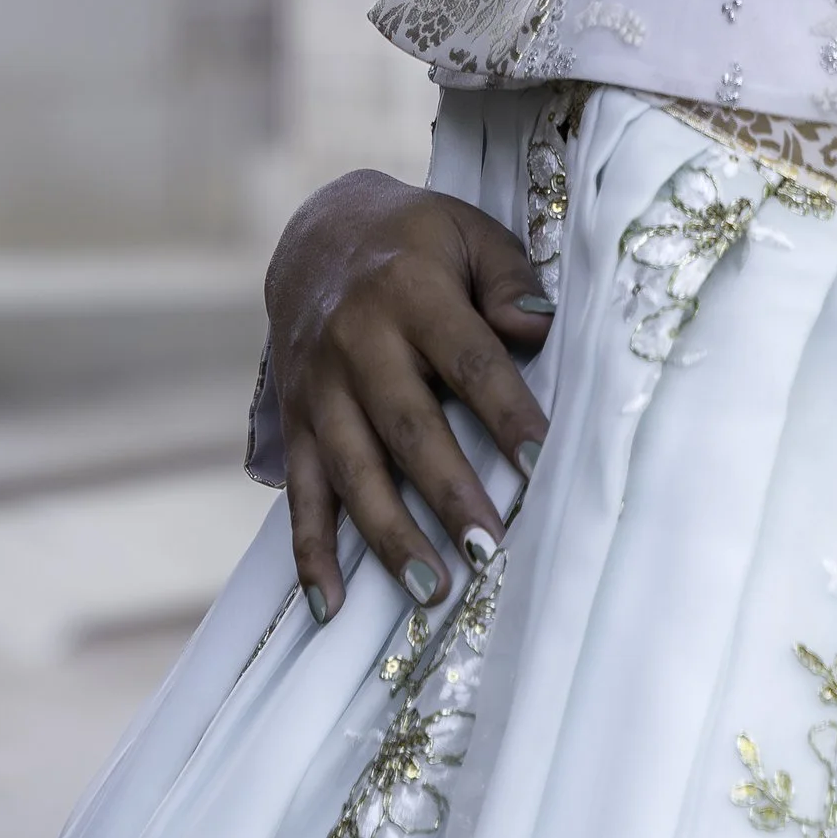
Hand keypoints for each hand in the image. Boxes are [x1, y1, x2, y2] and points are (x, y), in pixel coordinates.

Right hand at [265, 170, 555, 623]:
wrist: (317, 235)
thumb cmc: (417, 241)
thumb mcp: (468, 233)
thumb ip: (508, 278)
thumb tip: (539, 326)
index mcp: (411, 289)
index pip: (468, 358)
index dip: (505, 412)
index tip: (541, 463)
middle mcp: (357, 341)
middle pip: (407, 426)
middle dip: (447, 492)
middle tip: (488, 548)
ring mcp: (319, 386)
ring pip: (354, 471)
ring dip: (390, 535)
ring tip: (432, 590)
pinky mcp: (295, 421)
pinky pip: (300, 494)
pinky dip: (311, 553)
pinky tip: (332, 604)